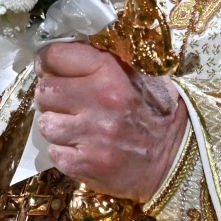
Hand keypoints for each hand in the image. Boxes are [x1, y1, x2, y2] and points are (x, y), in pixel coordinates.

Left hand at [33, 41, 186, 202]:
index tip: (48, 69)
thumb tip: (55, 56)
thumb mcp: (134, 74)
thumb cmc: (153, 112)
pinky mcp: (88, 164)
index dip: (46, 63)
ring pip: (46, 124)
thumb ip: (97, 62)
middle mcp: (100, 100)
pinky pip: (54, 153)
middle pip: (44, 91)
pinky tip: (81, 149)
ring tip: (75, 128)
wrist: (176, 157)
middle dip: (51, 97)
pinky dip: (63, 152)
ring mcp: (92, 135)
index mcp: (110, 71)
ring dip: (56, 126)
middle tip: (65, 103)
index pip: (55, 56)